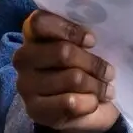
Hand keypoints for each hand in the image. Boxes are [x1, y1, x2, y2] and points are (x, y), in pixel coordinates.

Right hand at [13, 10, 120, 132]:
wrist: (84, 110)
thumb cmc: (84, 69)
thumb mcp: (84, 48)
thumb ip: (82, 37)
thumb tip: (93, 37)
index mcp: (32, 34)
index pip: (40, 22)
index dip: (69, 30)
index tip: (93, 41)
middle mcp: (23, 57)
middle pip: (62, 52)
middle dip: (92, 63)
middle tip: (109, 72)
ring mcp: (25, 84)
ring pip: (71, 78)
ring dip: (96, 85)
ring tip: (106, 89)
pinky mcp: (34, 110)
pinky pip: (70, 103)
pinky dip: (89, 102)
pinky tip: (94, 102)